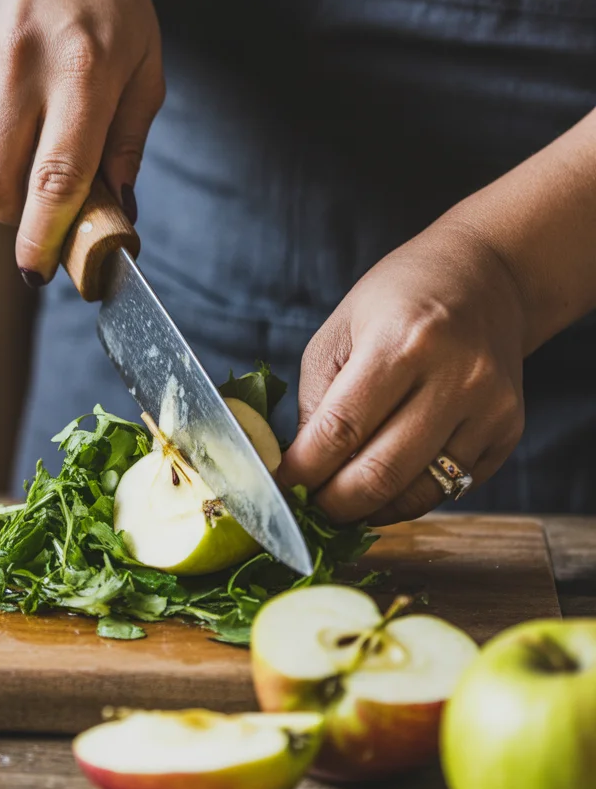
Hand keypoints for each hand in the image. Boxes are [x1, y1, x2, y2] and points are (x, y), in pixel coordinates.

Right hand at [0, 0, 163, 282]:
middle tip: (38, 216)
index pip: (55, 177)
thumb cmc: (109, 0)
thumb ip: (127, 144)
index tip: (41, 272)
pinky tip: (8, 100)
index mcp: (84, 71)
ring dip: (0, 177)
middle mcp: (20, 63)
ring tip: (32, 138)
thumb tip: (115, 213)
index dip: (44, 235)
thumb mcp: (145, 66)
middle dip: (14, 217)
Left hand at [277, 219, 527, 524]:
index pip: (341, 430)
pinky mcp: (508, 430)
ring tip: (341, 502)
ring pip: (418, 493)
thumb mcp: (340, 332)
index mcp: (402, 342)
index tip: (278, 489)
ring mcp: (489, 408)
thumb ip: (318, 402)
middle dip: (333, 505)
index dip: (302, 472)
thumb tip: (299, 471)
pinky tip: (384, 485)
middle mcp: (454, 377)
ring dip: (370, 510)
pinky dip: (408, 497)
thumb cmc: (398, 301)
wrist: (486, 278)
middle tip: (306, 509)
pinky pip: (450, 488)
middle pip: (381, 473)